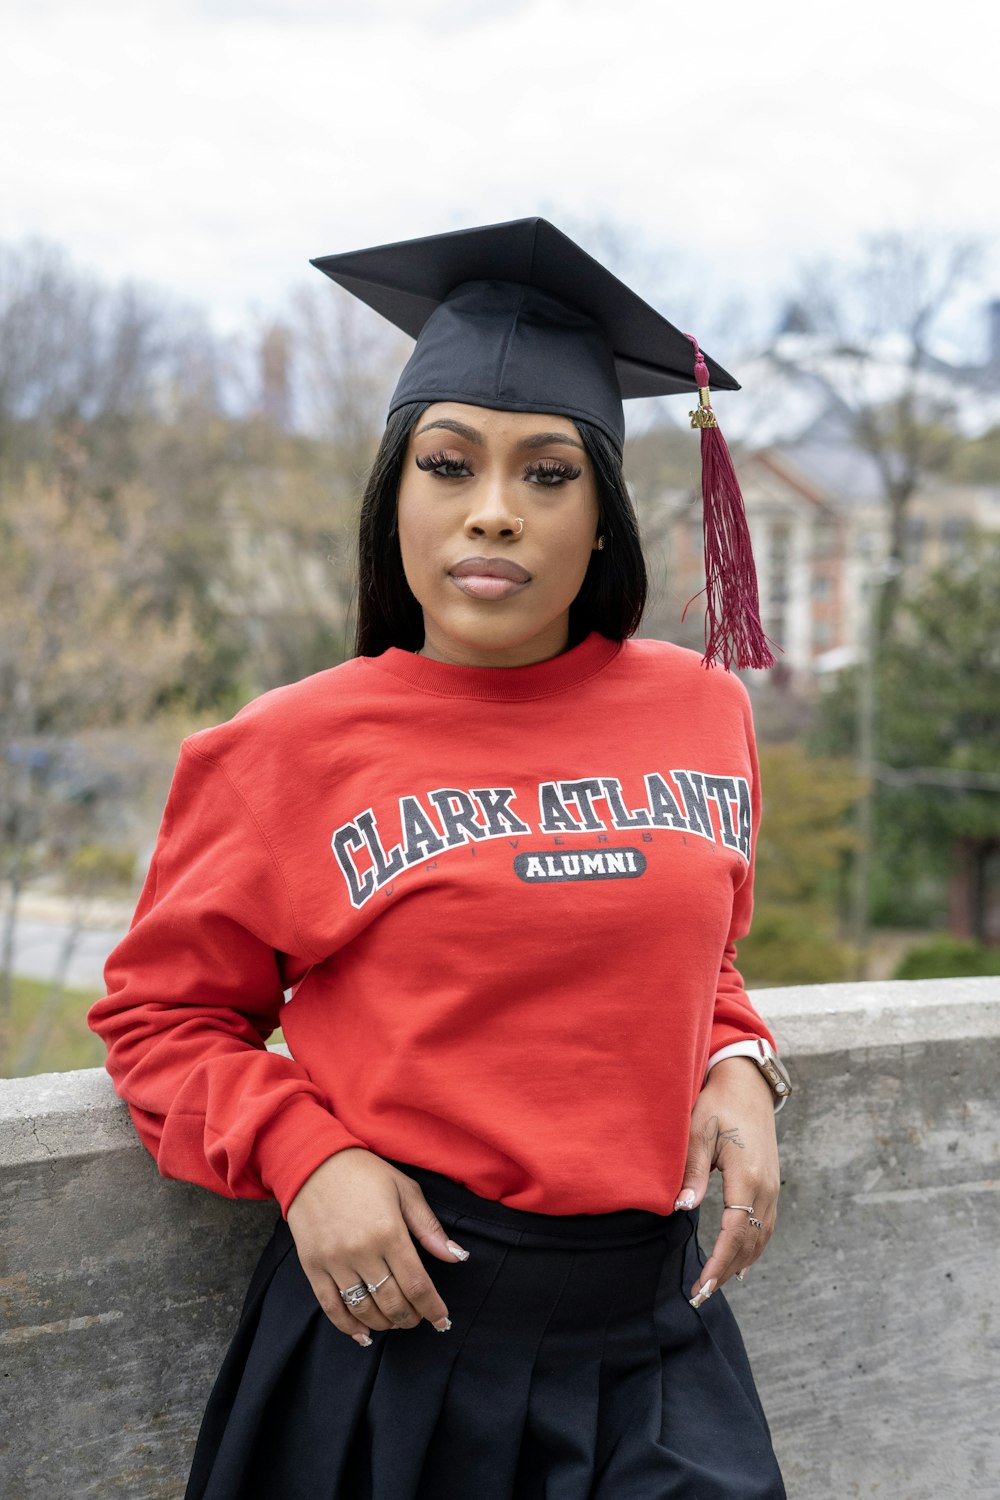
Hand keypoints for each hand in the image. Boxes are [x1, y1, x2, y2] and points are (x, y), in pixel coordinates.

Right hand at [285, 1148, 469, 1345]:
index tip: (442, 1320)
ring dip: (385, 1323)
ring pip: (364, 1309)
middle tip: (419, 1318)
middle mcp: (362, 1251)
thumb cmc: (364, 1174)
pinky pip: (331, 1307)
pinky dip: (348, 1326)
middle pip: (392, 1303)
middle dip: (411, 1318)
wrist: (313, 1162)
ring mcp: (334, 1261)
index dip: (432, 1308)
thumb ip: (430, 1227)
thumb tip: (457, 1256)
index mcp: (389, 1232)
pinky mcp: (312, 1266)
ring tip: (396, 1321)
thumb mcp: (405, 1190)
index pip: (417, 1285)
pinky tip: (363, 1333)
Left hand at [674, 1057, 779, 1303]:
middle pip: (749, 1242)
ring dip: (739, 1263)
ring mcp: (773, 1187)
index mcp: (748, 1176)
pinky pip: (766, 1226)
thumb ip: (691, 1171)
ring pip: (760, 1238)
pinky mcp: (771, 1184)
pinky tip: (740, 1263)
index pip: (734, 1232)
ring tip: (715, 1284)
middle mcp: (766, 1187)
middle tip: (700, 1295)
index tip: (701, 1285)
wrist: (748, 1084)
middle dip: (726, 1271)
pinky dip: (752, 1248)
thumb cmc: (717, 1104)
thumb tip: (681, 1209)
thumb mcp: (697, 1131)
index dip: (718, 1262)